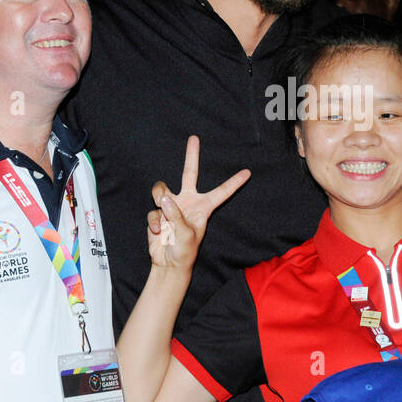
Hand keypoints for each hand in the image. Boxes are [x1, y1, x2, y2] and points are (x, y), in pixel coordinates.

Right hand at [146, 136, 249, 270]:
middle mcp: (188, 202)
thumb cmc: (184, 252)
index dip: (234, 183)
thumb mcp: (186, 235)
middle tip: (194, 138)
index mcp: (203, 207)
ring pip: (162, 189)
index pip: (221, 192)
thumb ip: (177, 216)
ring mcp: (172, 206)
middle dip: (191, 156)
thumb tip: (164, 199)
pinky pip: (153, 211)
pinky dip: (154, 221)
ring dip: (159, 197)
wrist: (167, 263)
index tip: (248, 172)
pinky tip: (158, 232)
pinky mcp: (158, 213)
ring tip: (162, 210)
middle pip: (189, 173)